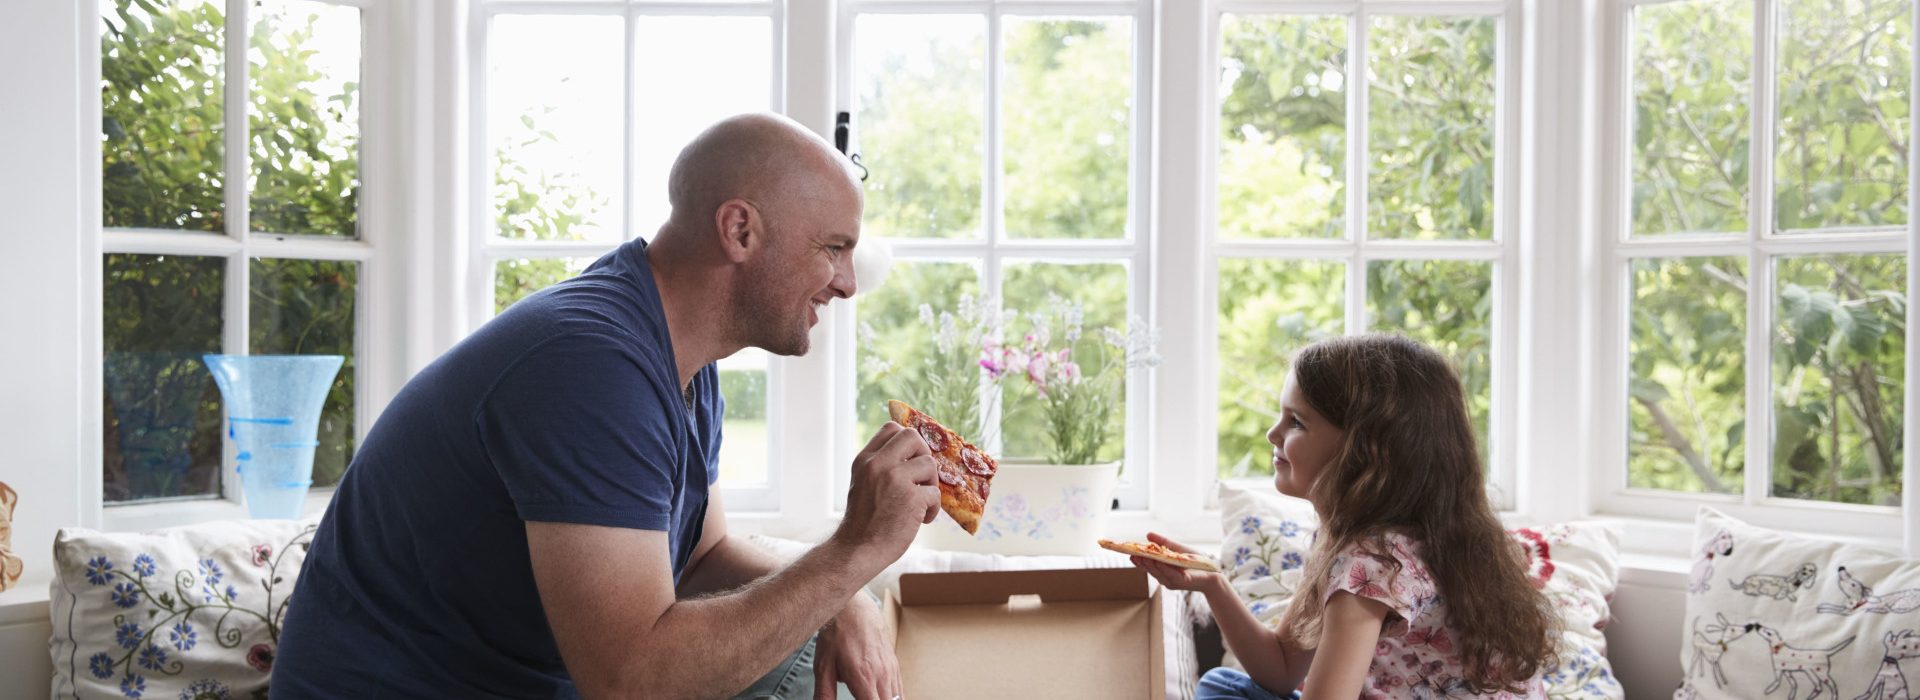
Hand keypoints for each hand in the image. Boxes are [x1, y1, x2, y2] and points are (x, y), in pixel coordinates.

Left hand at [813, 595, 900, 699]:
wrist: (853, 606)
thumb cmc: (836, 634)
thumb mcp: (823, 666)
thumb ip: (824, 694)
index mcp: (864, 679)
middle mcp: (882, 676)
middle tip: (862, 697)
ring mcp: (891, 669)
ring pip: (897, 698)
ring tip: (868, 696)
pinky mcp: (894, 663)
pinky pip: (899, 688)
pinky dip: (893, 698)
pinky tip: (882, 696)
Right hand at [833, 422, 939, 563]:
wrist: (857, 550)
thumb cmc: (863, 522)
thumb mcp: (862, 484)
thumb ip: (880, 468)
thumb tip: (914, 457)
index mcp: (865, 460)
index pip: (891, 429)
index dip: (908, 442)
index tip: (912, 458)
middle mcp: (878, 464)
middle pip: (912, 436)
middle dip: (923, 454)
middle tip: (922, 476)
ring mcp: (895, 479)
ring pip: (929, 464)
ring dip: (931, 485)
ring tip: (921, 503)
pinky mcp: (912, 498)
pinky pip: (935, 493)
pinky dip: (933, 508)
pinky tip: (922, 520)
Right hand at [1129, 532, 1221, 591]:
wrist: (1211, 571)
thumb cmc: (1194, 560)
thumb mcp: (1176, 548)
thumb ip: (1163, 543)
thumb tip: (1148, 535)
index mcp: (1162, 570)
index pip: (1147, 566)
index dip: (1138, 561)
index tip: (1129, 554)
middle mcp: (1165, 578)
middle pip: (1150, 570)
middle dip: (1142, 563)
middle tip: (1133, 555)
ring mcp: (1172, 581)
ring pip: (1158, 573)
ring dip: (1150, 565)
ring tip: (1143, 557)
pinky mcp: (1182, 582)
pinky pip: (1171, 575)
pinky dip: (1164, 568)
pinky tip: (1158, 562)